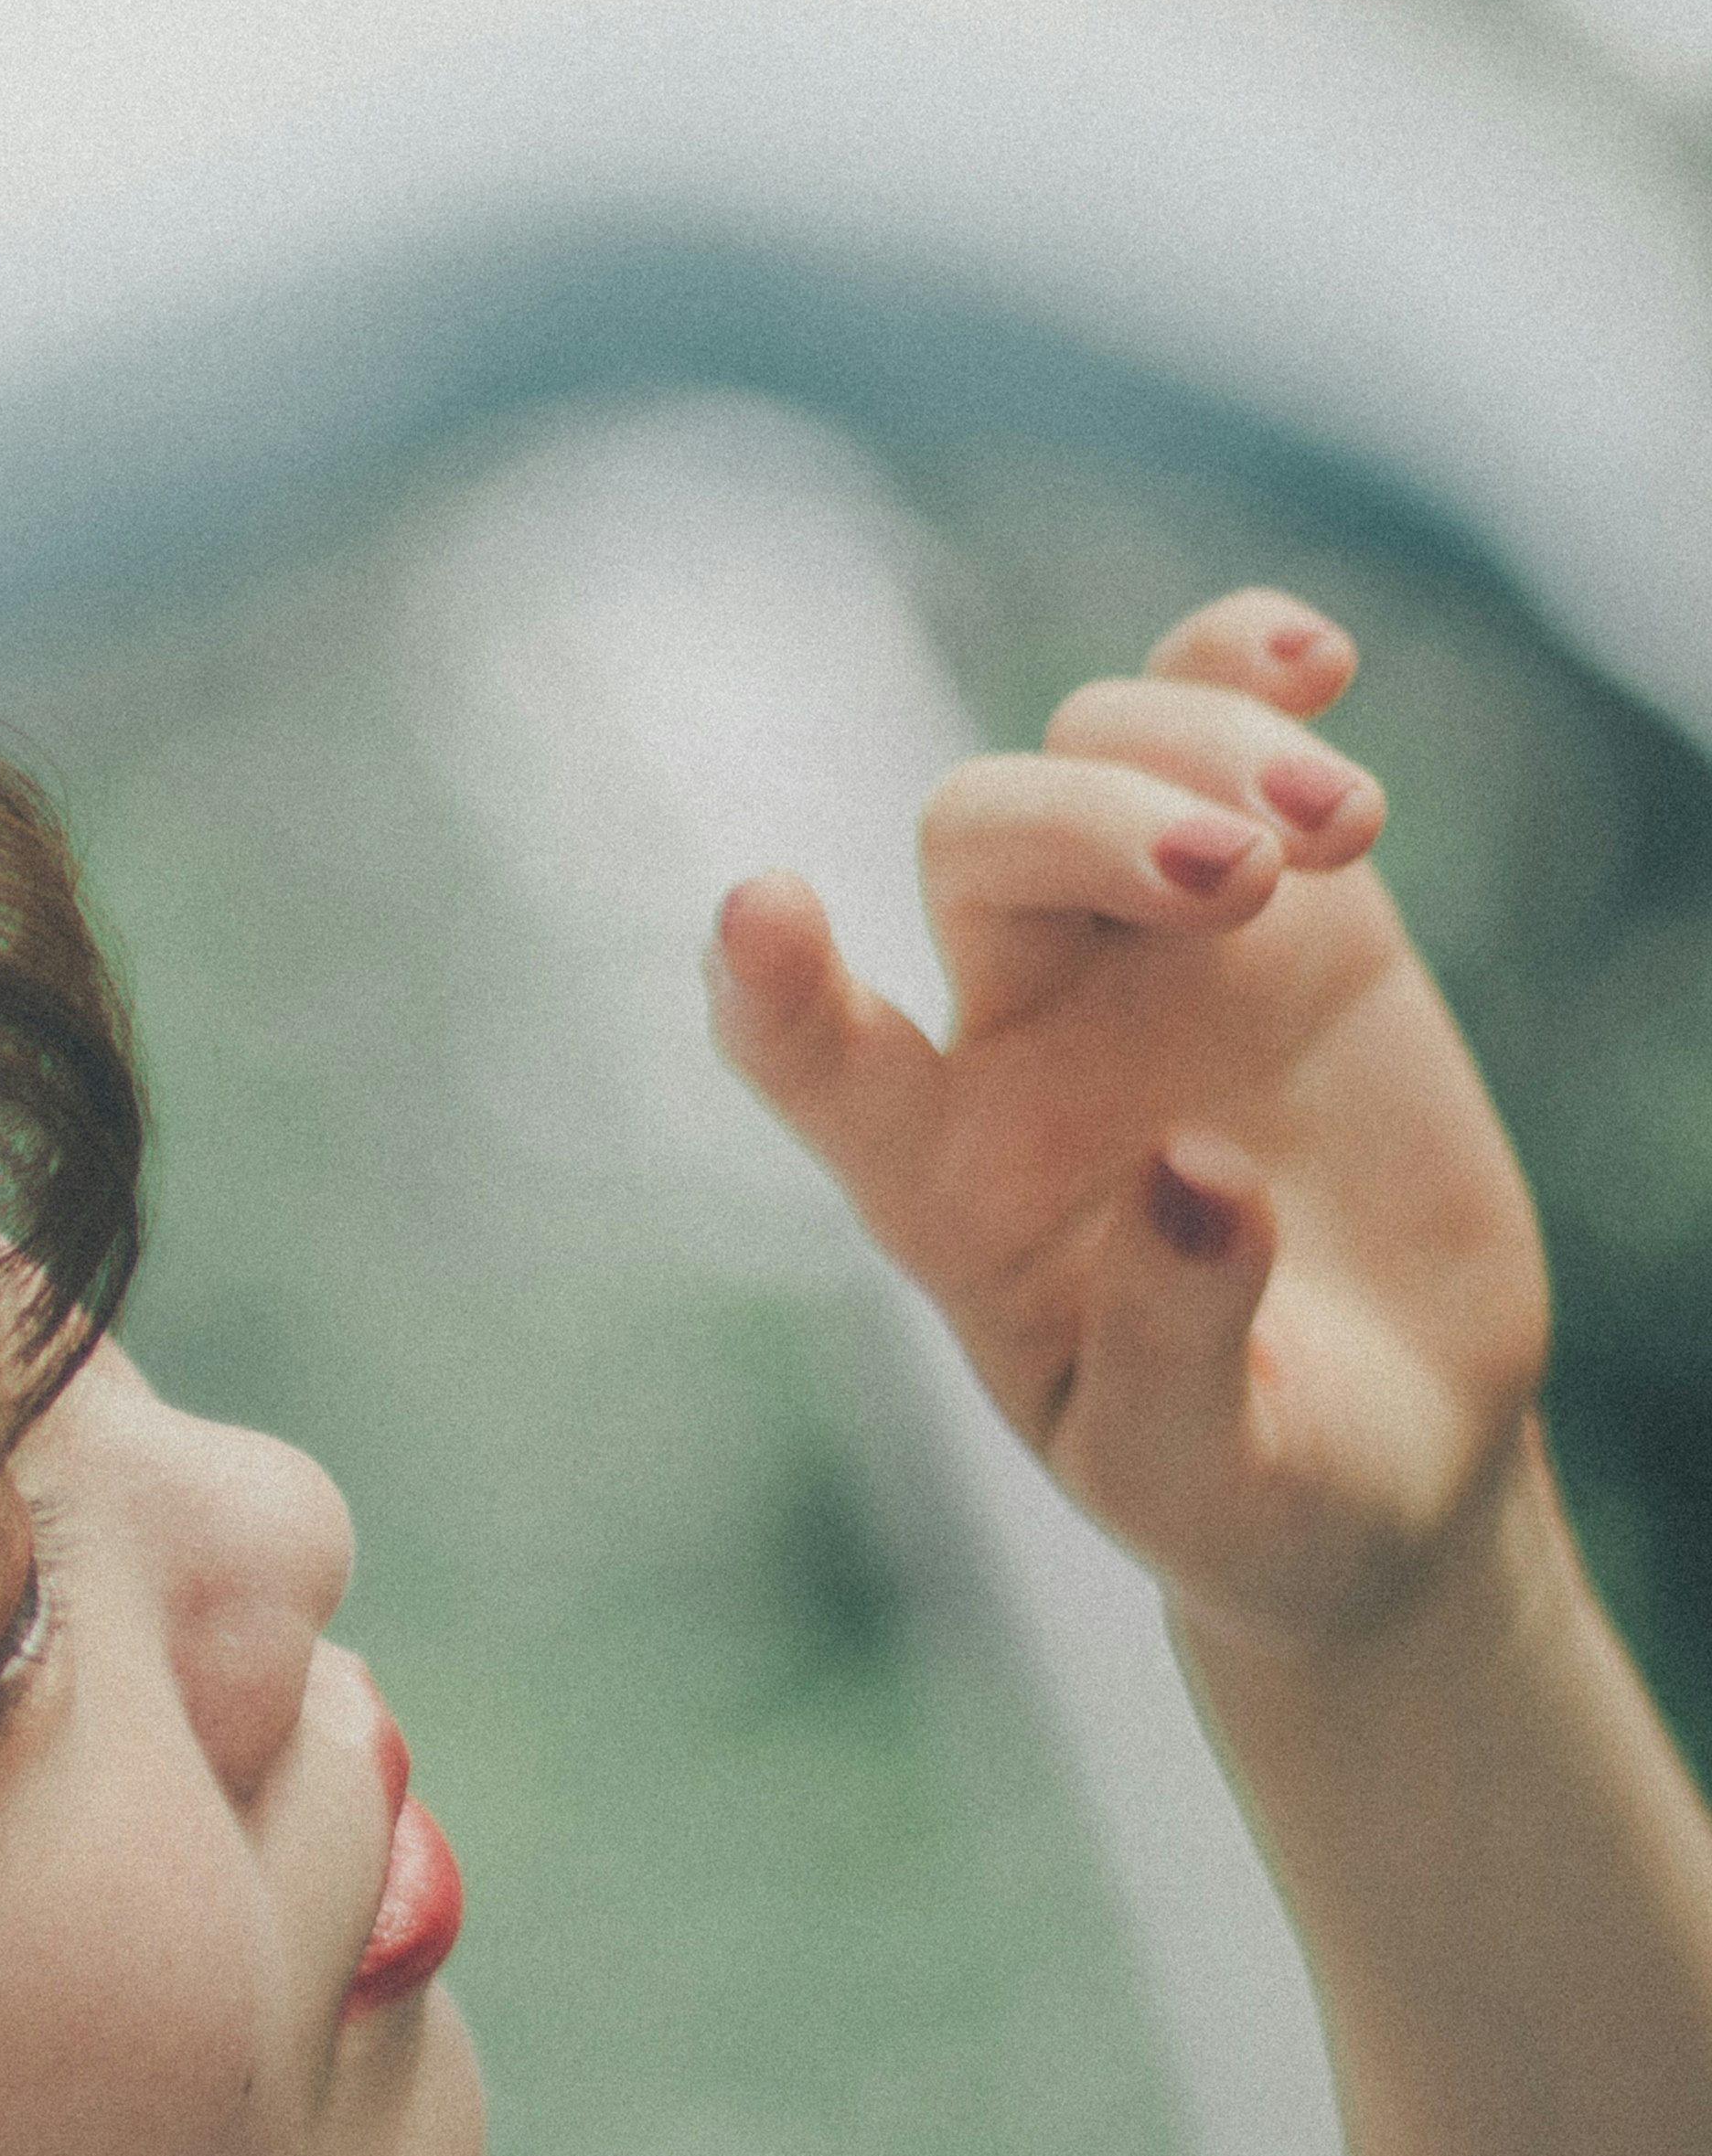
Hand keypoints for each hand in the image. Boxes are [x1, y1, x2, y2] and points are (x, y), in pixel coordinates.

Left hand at [706, 590, 1551, 1646]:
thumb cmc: (1260, 1496)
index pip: (810, 1061)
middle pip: (976, 839)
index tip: (761, 908)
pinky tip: (1313, 660)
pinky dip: (1244, 667)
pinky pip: (1218, 725)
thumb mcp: (1210, 1480)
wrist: (1395, 1448)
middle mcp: (1015, 1040)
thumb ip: (1178, 1346)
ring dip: (1200, 749)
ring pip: (1090, 752)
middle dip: (1090, 825)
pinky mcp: (1284, 906)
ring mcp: (1139, 952)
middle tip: (1233, 881)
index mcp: (941, 1188)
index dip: (776, 990)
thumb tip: (1193, 1169)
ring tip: (1338, 836)